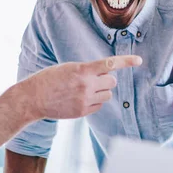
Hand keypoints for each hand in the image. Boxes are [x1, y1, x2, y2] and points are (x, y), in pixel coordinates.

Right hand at [22, 55, 142, 120]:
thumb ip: (87, 70)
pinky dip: (94, 102)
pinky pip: (99, 106)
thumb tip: (105, 74)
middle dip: (106, 80)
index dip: (126, 61)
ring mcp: (85, 100)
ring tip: (85, 90)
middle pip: (112, 81)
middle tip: (94, 79)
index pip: (110, 64)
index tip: (139, 61)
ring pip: (108, 95)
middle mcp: (86, 85)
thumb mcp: (69, 68)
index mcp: (82, 70)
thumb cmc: (50, 79)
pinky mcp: (82, 112)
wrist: (33, 98)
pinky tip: (79, 99)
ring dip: (101, 91)